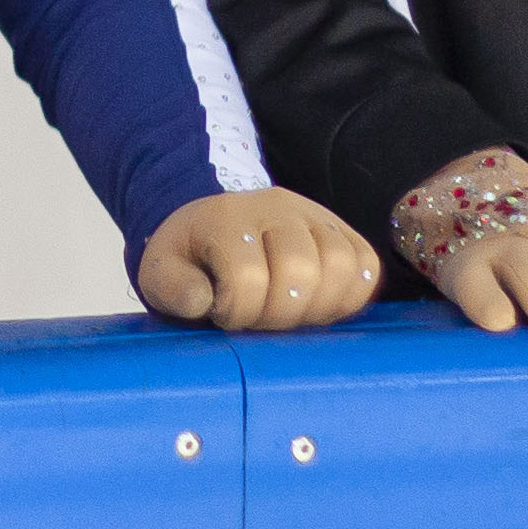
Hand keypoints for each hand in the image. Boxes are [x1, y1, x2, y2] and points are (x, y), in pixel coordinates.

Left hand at [133, 187, 384, 331]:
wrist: (213, 229)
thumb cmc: (189, 261)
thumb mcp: (159, 273)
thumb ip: (171, 288)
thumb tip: (201, 300)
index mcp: (226, 217)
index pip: (247, 277)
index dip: (237, 313)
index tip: (223, 316)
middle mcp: (276, 207)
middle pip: (301, 272)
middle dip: (279, 315)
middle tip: (258, 321)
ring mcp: (314, 214)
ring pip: (341, 266)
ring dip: (318, 307)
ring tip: (290, 318)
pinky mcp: (341, 229)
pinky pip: (367, 265)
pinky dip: (350, 295)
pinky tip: (320, 308)